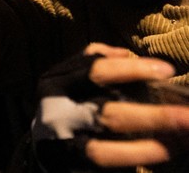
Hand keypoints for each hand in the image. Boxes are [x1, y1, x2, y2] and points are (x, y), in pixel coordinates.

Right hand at [36, 43, 188, 168]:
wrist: (40, 147)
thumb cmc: (66, 103)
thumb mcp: (69, 76)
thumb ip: (91, 61)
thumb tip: (125, 55)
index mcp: (57, 84)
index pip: (96, 71)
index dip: (133, 70)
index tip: (168, 71)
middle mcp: (58, 115)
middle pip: (110, 115)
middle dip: (155, 117)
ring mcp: (65, 146)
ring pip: (106, 152)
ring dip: (149, 150)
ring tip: (182, 142)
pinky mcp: (74, 168)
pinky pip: (107, 169)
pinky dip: (136, 162)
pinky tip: (162, 154)